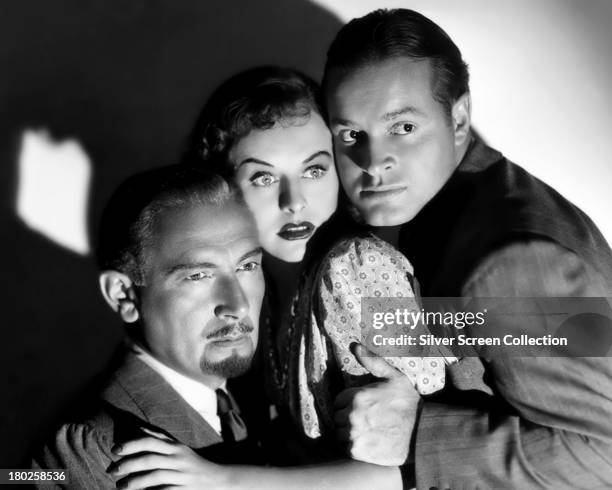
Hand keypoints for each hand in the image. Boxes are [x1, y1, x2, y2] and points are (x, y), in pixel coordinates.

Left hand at [108, 427, 230, 488]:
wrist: (217, 479)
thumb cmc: (192, 462)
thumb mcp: (178, 447)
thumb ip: (159, 438)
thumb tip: (138, 429)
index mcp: (175, 447)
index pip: (151, 442)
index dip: (132, 444)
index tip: (115, 449)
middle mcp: (178, 459)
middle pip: (151, 459)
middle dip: (129, 464)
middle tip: (112, 470)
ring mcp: (181, 475)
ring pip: (156, 476)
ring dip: (135, 482)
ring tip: (120, 486)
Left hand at [333, 344, 420, 465]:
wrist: (423, 434)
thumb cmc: (409, 405)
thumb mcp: (395, 378)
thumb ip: (373, 362)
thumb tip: (355, 346)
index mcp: (358, 396)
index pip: (338, 400)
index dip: (347, 403)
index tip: (358, 407)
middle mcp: (353, 415)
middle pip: (337, 417)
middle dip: (347, 417)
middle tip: (364, 420)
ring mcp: (354, 435)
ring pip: (338, 433)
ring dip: (347, 433)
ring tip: (364, 432)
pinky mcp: (358, 452)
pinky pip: (344, 448)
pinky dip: (352, 447)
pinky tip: (366, 443)